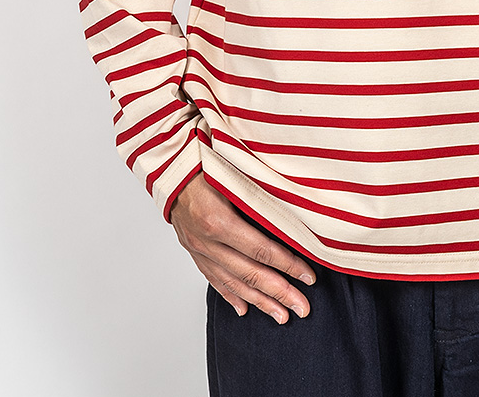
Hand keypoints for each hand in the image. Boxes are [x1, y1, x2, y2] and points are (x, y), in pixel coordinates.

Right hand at [169, 173, 315, 323]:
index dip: (287, 266)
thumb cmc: (205, 162)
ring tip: (281, 315)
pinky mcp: (193, 251)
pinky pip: (214, 278)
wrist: (169, 167)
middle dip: (279, 293)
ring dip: (259, 302)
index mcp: (218, 220)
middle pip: (249, 273)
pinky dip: (230, 295)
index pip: (261, 251)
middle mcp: (207, 240)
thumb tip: (293, 216)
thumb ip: (260, 197)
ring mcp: (198, 249)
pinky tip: (244, 308)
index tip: (308, 277)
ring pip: (232, 282)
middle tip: (302, 308)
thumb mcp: (235, 174)